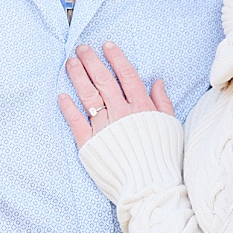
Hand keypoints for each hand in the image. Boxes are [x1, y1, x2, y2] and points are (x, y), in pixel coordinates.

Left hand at [58, 42, 172, 147]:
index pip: (126, 75)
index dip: (116, 58)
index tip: (106, 45)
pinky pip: (76, 120)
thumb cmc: (164, 158)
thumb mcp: (170, 126)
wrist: (151, 187)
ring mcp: (104, 127)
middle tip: (81, 48)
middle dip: (91, 61)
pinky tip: (62, 95)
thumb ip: (162, 103)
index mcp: (142, 107)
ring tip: (71, 62)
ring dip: (78, 76)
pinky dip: (68, 107)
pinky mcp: (89, 143)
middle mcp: (121, 113)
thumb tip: (156, 81)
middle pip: (104, 80)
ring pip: (88, 95)